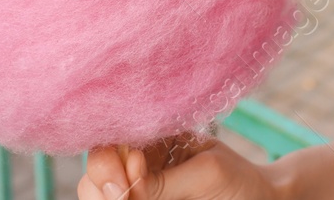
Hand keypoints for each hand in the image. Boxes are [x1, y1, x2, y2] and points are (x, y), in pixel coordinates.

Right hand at [78, 133, 277, 199]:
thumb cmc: (237, 180)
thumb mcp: (205, 171)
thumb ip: (163, 180)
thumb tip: (125, 187)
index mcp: (154, 140)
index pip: (112, 139)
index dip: (108, 156)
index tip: (129, 171)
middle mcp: (139, 165)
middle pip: (95, 170)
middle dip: (100, 181)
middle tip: (122, 194)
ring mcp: (139, 189)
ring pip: (95, 192)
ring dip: (103, 196)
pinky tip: (130, 199)